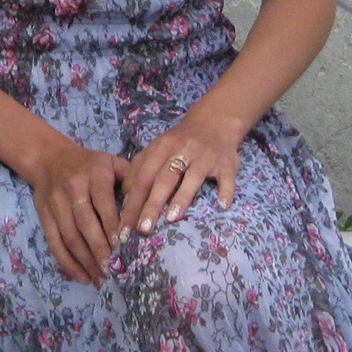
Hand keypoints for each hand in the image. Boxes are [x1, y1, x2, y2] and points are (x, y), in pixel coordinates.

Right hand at [20, 137, 130, 284]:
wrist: (48, 157)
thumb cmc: (89, 164)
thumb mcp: (112, 162)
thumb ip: (131, 180)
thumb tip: (150, 206)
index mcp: (94, 174)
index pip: (103, 203)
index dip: (112, 226)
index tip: (122, 247)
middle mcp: (73, 189)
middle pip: (85, 223)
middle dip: (99, 249)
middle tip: (113, 270)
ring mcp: (56, 203)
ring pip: (69, 236)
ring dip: (85, 261)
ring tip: (101, 279)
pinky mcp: (44, 215)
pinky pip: (54, 242)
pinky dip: (67, 262)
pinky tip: (81, 276)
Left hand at [119, 117, 242, 238]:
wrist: (214, 122)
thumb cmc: (179, 143)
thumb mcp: (156, 149)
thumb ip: (140, 170)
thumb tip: (127, 201)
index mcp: (160, 148)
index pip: (142, 178)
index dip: (132, 203)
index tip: (124, 229)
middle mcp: (181, 150)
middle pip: (163, 179)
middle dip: (152, 205)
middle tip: (143, 230)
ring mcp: (205, 157)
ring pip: (192, 178)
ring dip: (182, 197)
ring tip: (171, 218)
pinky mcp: (226, 163)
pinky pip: (226, 178)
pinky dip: (225, 191)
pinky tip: (223, 206)